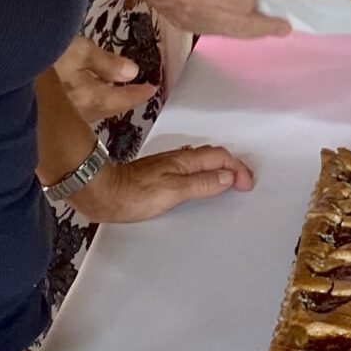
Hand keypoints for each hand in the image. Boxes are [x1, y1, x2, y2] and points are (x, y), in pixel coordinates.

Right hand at [56, 40, 156, 127]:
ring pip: (91, 111)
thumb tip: (133, 73)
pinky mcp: (48, 111)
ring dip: (106, 103)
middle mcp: (77, 112)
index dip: (137, 95)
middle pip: (107, 109)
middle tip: (137, 93)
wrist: (5, 66)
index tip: (151, 90)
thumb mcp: (80, 51)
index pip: (121, 100)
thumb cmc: (46, 54)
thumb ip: (107, 64)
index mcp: (90, 98)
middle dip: (123, 101)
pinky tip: (84, 94)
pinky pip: (77, 110)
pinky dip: (88, 101)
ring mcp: (61, 115)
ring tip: (114, 93)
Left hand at [63, 143, 254, 224]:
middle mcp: (178, 159)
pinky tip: (200, 182)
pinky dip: (203, 173)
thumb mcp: (173, 192)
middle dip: (232, 166)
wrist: (102, 193)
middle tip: (244, 182)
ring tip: (229, 181)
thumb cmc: (135, 195)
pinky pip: (190, 168)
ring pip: (201, 162)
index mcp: (185, 161)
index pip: (220, 158)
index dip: (237, 169)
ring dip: (218, 169)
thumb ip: (201, 184)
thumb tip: (227, 177)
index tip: (247, 185)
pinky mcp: (158, 173)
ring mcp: (167, 165)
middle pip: (213, 156)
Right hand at [103, 0, 290, 37]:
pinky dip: (233, 31)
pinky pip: (216, 33)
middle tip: (285, 28)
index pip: (245, 2)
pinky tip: (243, 25)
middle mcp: (201, 12)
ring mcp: (192, 23)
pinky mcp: (186, 27)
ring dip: (251, 33)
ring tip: (270, 29)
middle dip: (265, 28)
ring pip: (230, 34)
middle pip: (242, 26)